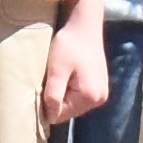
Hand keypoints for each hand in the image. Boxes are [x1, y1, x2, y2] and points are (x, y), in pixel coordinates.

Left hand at [41, 3, 111, 128]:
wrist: (85, 25)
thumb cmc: (69, 45)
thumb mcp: (56, 70)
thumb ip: (53, 95)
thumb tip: (50, 118)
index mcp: (90, 96)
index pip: (61, 115)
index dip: (47, 105)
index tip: (41, 89)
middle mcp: (99, 98)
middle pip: (69, 111)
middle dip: (56, 100)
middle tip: (49, 80)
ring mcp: (101, 92)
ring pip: (73, 104)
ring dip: (63, 94)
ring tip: (58, 76)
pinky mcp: (100, 85)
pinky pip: (80, 96)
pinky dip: (70, 89)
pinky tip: (66, 75)